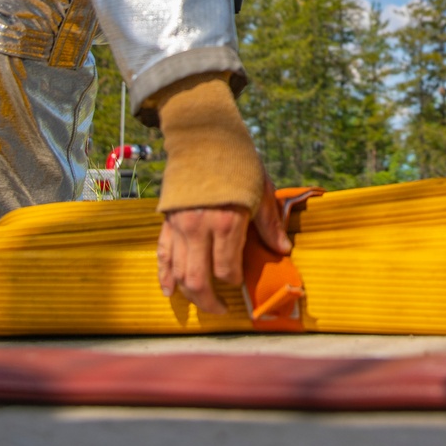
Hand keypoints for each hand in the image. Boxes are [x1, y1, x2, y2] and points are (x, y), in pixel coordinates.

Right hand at [157, 172, 291, 314]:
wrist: (205, 136)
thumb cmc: (238, 162)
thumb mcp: (261, 190)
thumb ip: (269, 224)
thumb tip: (282, 250)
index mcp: (227, 222)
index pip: (226, 269)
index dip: (234, 281)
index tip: (240, 281)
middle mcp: (200, 228)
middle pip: (197, 279)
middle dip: (209, 301)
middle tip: (220, 310)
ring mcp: (180, 226)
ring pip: (178, 272)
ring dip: (189, 293)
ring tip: (202, 303)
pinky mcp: (168, 220)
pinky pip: (163, 254)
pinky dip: (164, 275)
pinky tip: (169, 291)